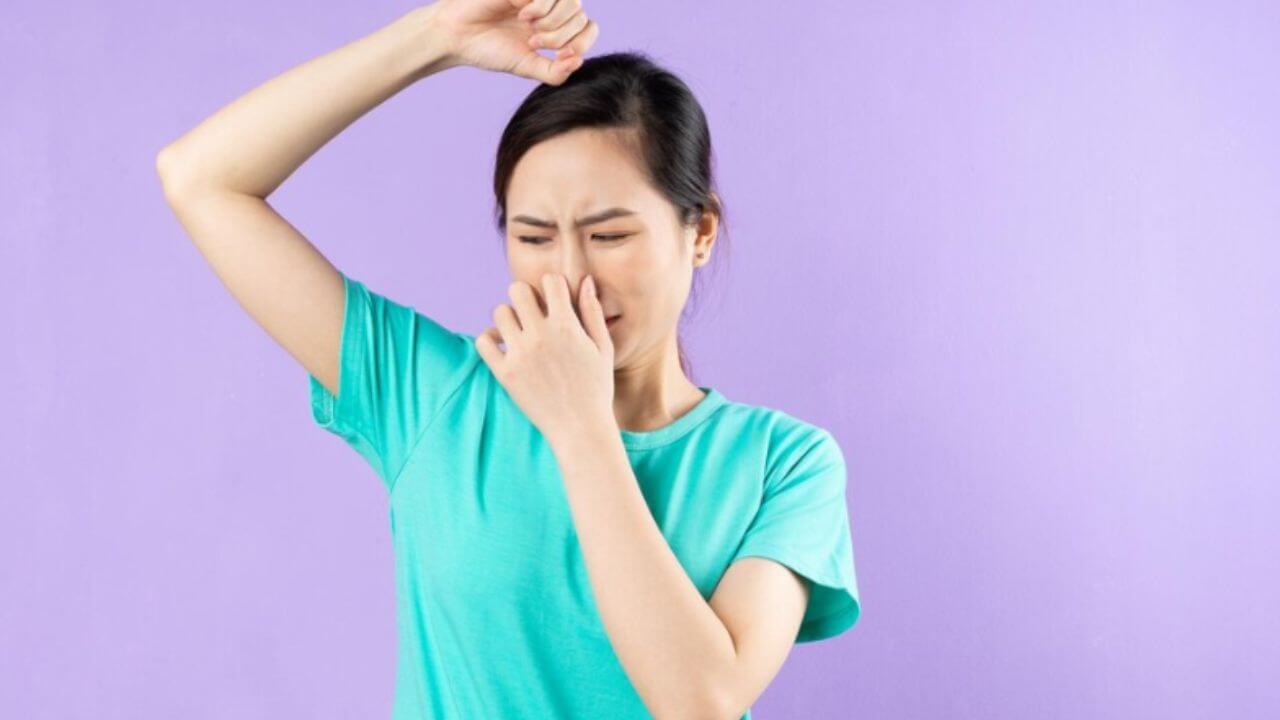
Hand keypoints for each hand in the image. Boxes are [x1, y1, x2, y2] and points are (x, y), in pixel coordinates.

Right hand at [428, 0, 599, 85]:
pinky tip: (520, 11)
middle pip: (581, 16)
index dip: (582, 42)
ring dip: (552, 21)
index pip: (590, 29)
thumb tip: (579, 62)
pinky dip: (539, 5)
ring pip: (572, 2)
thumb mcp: (527, 67)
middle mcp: (551, 9)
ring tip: (528, 28)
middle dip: (560, 36)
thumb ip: (555, 72)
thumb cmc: (490, 50)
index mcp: (556, 29)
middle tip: (533, 42)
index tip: (560, 55)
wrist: (459, 36)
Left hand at [476, 273, 615, 445]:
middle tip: (533, 313)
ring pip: (499, 312)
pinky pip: (483, 341)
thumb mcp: (603, 348)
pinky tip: (503, 345)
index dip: (553, 287)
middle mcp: (541, 335)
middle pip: (517, 290)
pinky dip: (490, 338)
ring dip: (509, 317)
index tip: (556, 302)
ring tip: (519, 331)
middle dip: (526, 297)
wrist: (580, 428)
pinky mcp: (504, 373)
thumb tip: (586, 280)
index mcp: (567, 326)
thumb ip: (593, 312)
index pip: (549, 281)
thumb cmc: (596, 388)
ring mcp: (520, 354)